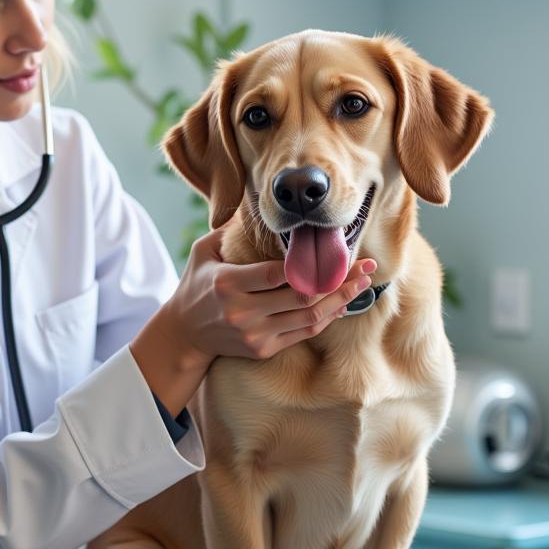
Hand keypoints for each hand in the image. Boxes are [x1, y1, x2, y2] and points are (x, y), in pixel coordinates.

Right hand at [164, 226, 375, 366]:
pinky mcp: (263, 348)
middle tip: (365, 265)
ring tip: (362, 284)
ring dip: (341, 300)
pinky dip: (327, 318)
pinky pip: (303, 332)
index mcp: (228, 283)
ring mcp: (254, 333)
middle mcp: (242, 311)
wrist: (183, 333)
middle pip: (302, 296)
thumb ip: (229, 229)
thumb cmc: (196, 284)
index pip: (276, 273)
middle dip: (339, 280)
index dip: (308, 264)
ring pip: (309, 317)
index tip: (334, 250)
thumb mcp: (204, 252)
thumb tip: (256, 200)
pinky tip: (343, 303)